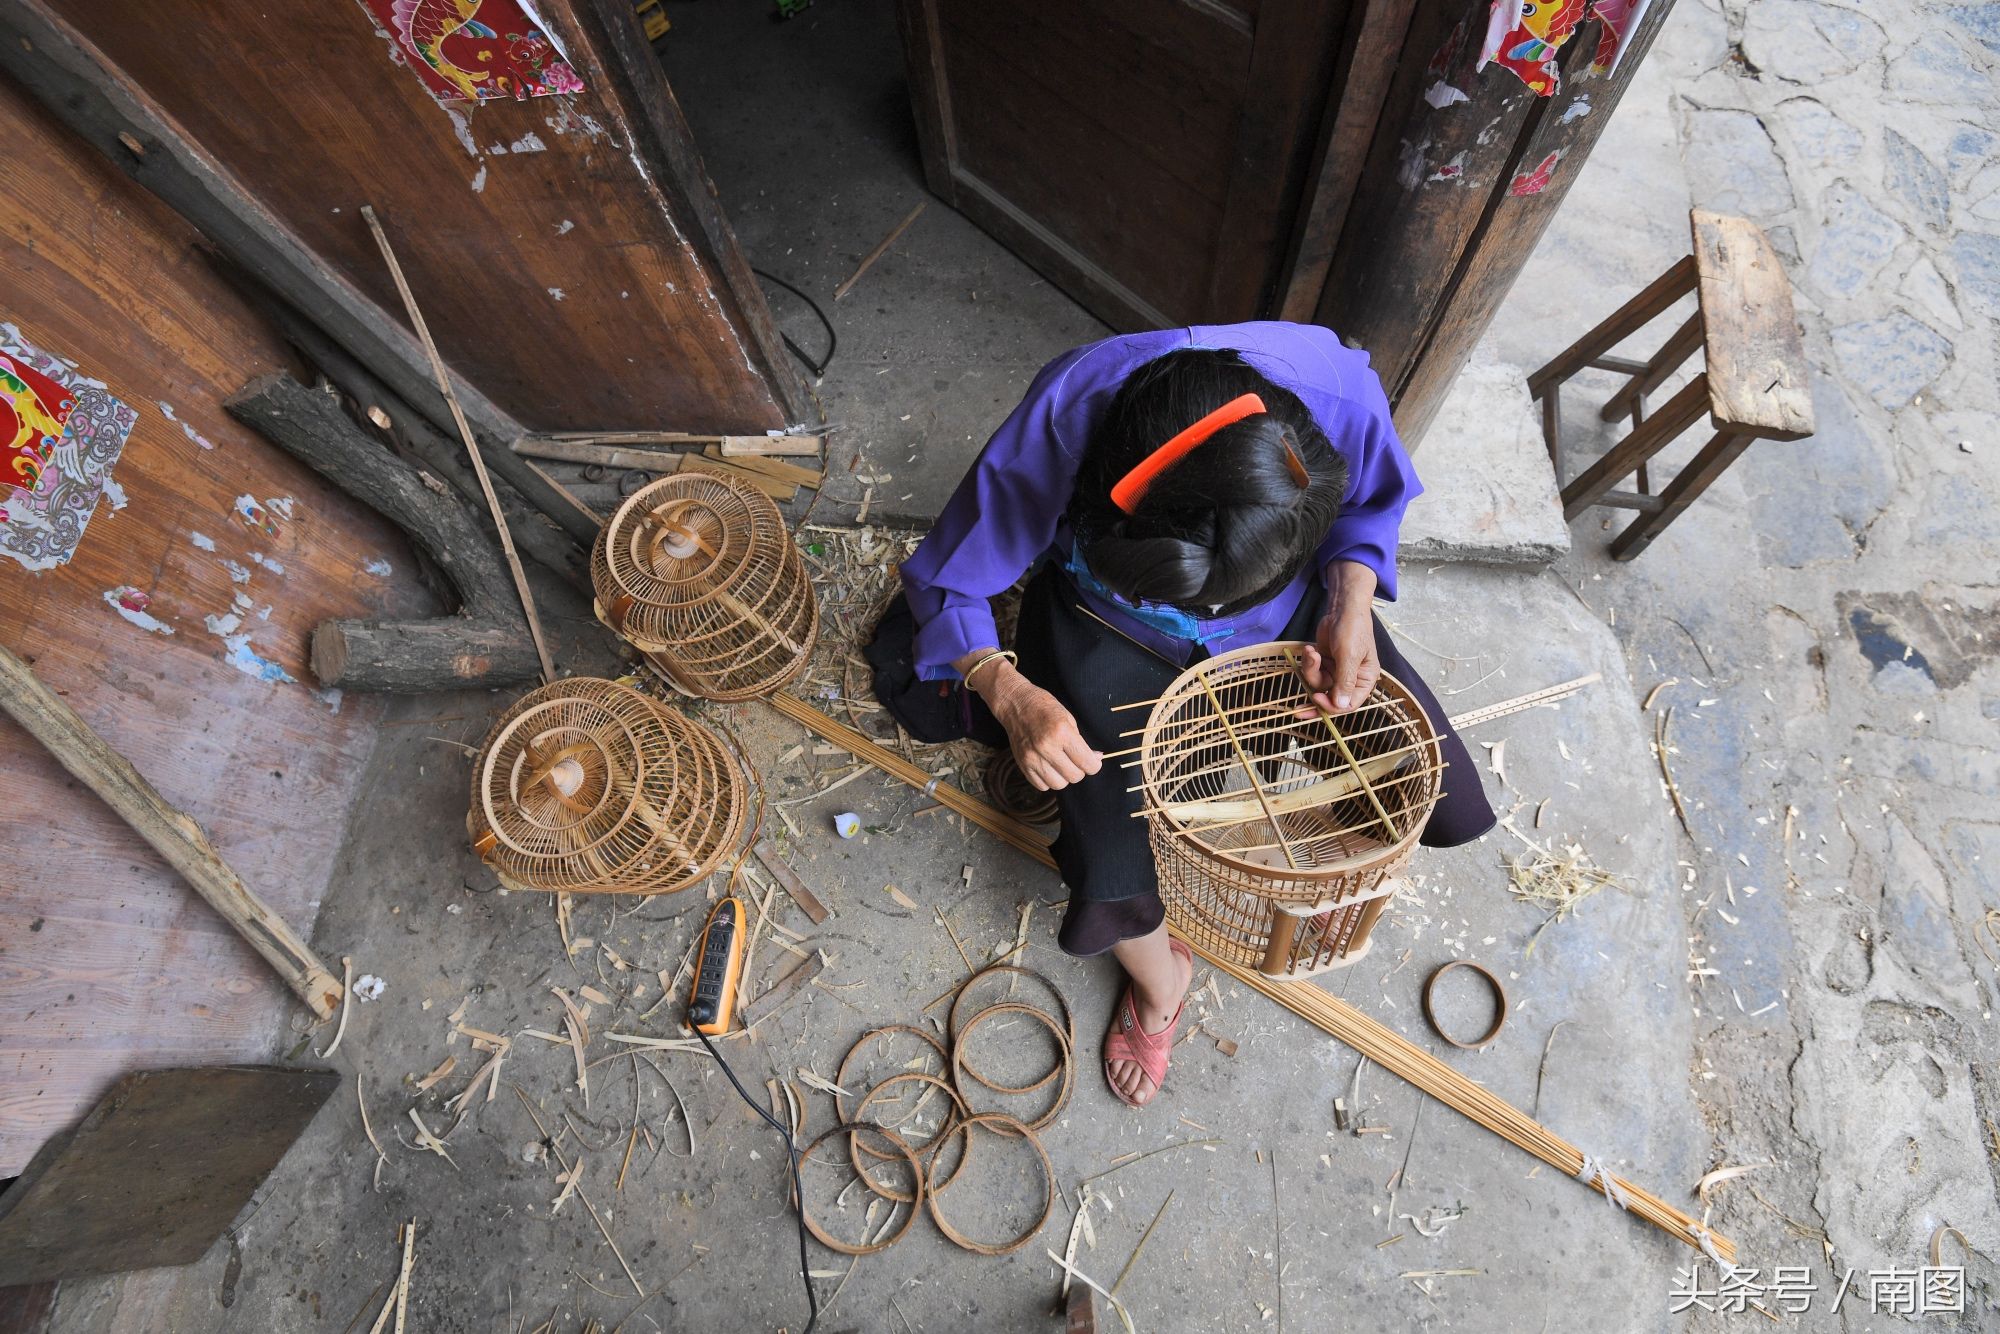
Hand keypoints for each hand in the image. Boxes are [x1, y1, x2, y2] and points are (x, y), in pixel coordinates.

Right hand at [960, 655, 1101, 790]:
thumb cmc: (1045, 708)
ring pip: (1059, 784)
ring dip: (1064, 777)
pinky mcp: (1022, 764)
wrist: (1016, 704)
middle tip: (1076, 760)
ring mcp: (1032, 757)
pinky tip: (1049, 766)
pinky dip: (1049, 780)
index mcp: (1062, 732)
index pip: (1086, 763)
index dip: (1094, 765)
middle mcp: (1046, 747)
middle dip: (1080, 770)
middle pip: (1074, 776)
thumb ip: (1081, 742)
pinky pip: (1042, 785)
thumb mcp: (1069, 719)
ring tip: (1062, 764)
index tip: (1093, 761)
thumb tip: (1095, 759)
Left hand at [1299, 562, 1379, 714]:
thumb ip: (1345, 681)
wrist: (1342, 608)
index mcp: (1364, 679)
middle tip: (1298, 711)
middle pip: (1331, 698)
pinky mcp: (1325, 663)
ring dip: (1311, 669)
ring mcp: (1337, 671)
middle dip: (1315, 700)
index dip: (1332, 706)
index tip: (1317, 699)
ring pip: (1319, 683)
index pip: (1349, 704)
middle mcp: (1351, 678)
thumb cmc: (1352, 629)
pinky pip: (1313, 671)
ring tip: (1311, 653)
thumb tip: (1341, 706)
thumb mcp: (1350, 656)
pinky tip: (1311, 649)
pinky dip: (1309, 661)